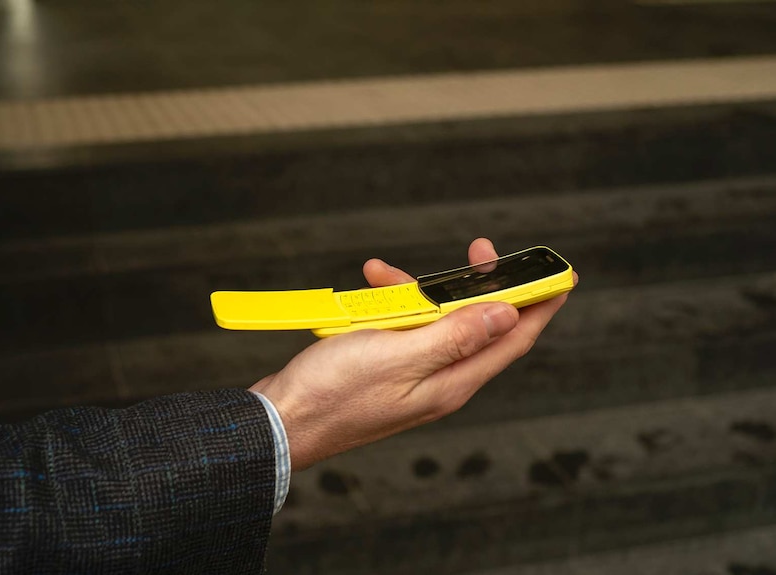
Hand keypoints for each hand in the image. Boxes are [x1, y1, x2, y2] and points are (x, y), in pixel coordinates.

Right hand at [251, 239, 572, 470]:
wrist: (282, 422)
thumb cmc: (333, 395)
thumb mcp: (398, 357)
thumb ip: (454, 336)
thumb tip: (506, 316)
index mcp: (453, 380)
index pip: (514, 339)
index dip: (541, 306)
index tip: (562, 276)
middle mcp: (442, 379)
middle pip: (481, 325)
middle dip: (483, 285)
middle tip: (481, 249)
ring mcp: (414, 374)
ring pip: (437, 321)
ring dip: (419, 292)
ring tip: (383, 274)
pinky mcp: (388, 367)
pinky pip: (405, 327)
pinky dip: (390, 304)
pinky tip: (367, 289)